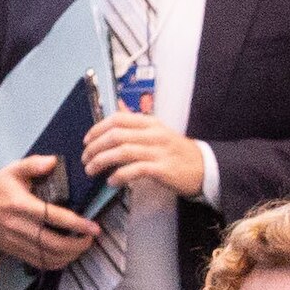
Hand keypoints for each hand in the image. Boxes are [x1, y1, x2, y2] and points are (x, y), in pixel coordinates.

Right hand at [0, 155, 100, 271]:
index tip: (94, 227)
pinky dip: (55, 263)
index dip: (76, 224)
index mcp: (20, 204)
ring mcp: (14, 241)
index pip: (53, 217)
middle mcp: (17, 226)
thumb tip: (53, 162)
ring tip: (81, 246)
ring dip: (69, 256)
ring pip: (46, 257)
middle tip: (91, 238)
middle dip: (77, 245)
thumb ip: (33, 164)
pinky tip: (66, 255)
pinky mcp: (12, 251)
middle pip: (52, 244)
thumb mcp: (13, 169)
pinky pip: (37, 263)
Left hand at [76, 106, 204, 198]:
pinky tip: (111, 182)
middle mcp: (154, 134)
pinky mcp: (162, 169)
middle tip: (85, 159)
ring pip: (122, 151)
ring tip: (91, 170)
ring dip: (101, 161)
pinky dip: (119, 175)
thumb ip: (136, 123)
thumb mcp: (157, 132)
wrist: (204, 168)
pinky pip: (135, 170)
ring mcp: (158, 151)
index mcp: (150, 123)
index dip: (98, 128)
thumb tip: (117, 107)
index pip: (118, 119)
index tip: (86, 141)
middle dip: (95, 147)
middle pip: (116, 135)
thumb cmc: (176, 152)